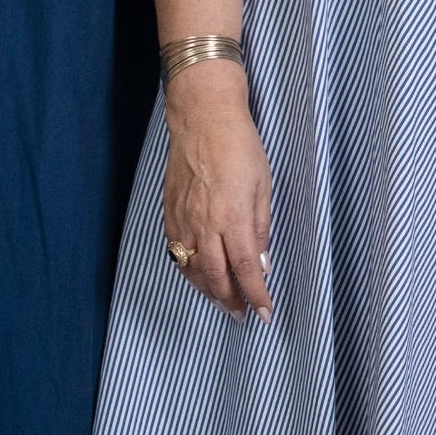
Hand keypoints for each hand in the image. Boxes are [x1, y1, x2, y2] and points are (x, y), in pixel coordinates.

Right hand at [163, 61, 272, 310]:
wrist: (201, 119)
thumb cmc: (239, 146)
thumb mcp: (263, 186)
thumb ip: (261, 227)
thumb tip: (262, 262)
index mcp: (233, 218)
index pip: (246, 269)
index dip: (256, 296)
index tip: (265, 314)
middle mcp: (205, 224)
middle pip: (216, 277)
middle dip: (230, 301)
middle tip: (242, 315)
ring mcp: (183, 220)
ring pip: (193, 269)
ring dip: (208, 291)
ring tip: (223, 302)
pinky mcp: (170, 213)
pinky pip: (176, 252)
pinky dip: (189, 271)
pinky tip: (199, 275)